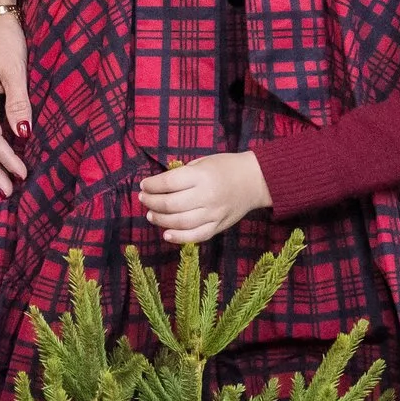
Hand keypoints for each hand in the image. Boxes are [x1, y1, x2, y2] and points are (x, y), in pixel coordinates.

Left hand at [138, 151, 270, 245]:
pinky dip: (179, 238)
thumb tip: (159, 185)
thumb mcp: (202, 162)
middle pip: (171, 204)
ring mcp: (213, 214)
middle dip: (152, 202)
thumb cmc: (226, 167)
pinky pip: (197, 236)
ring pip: (180, 223)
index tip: (144, 185)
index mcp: (201, 176)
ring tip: (151, 215)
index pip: (168, 183)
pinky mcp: (218, 226)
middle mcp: (206, 196)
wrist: (255, 180)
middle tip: (144, 199)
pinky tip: (166, 234)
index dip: (152, 185)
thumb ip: (183, 174)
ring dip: (161, 220)